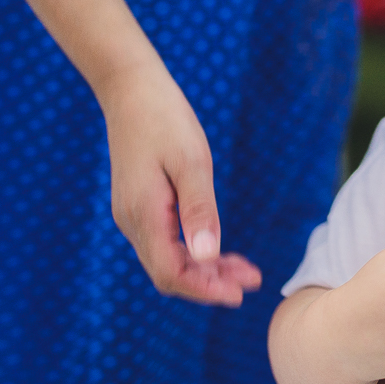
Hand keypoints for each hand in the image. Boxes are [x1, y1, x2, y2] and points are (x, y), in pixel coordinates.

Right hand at [99, 61, 261, 305]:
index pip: (171, 273)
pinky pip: (166, 241)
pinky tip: (220, 249)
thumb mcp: (191, 162)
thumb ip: (199, 210)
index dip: (204, 289)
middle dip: (210, 283)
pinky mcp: (141, 205)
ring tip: (245, 271)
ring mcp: (134, 215)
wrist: (132, 89)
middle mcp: (133, 222)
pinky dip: (194, 250)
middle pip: (170, 272)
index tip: (239, 295)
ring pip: (169, 259)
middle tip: (252, 282)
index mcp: (143, 214)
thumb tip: (207, 257)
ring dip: (205, 269)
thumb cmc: (165, 119)